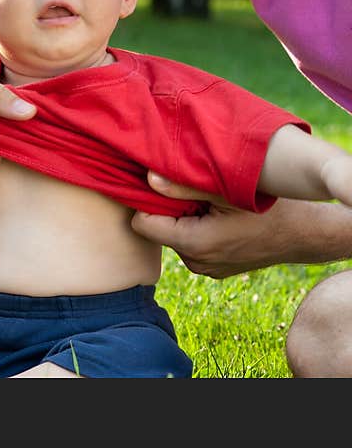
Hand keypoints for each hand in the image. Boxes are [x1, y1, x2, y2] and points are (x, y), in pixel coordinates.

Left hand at [131, 171, 294, 278]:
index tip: (160, 186)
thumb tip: (148, 178)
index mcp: (193, 244)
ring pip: (175, 237)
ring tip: (209, 204)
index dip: (146, 202)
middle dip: (167, 210)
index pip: (143, 224)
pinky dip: (197, 230)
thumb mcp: (225, 190)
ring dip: (183, 220)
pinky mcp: (214, 269)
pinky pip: (191, 245)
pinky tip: (219, 218)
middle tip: (191, 192)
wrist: (305, 234)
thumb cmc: (268, 208)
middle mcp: (195, 262)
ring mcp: (205, 269)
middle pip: (158, 230)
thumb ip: (183, 186)